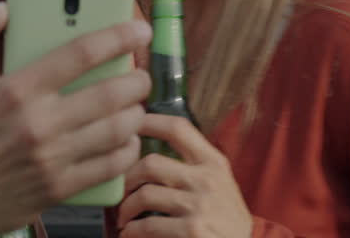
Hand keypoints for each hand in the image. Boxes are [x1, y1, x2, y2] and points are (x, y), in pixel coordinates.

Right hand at [0, 2, 152, 236]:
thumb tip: (2, 8)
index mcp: (16, 90)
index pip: (81, 53)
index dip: (118, 37)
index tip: (138, 29)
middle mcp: (39, 123)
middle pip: (111, 92)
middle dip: (137, 78)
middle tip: (140, 72)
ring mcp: (51, 159)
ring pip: (117, 129)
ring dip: (136, 112)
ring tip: (134, 104)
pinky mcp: (58, 189)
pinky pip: (110, 166)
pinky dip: (127, 150)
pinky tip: (126, 139)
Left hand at [116, 115, 251, 237]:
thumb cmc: (227, 218)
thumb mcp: (220, 183)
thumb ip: (194, 167)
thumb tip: (150, 157)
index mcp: (213, 163)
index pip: (178, 129)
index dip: (150, 122)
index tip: (132, 126)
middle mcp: (206, 180)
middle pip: (151, 163)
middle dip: (128, 178)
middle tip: (122, 190)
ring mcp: (199, 206)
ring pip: (145, 195)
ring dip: (126, 208)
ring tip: (124, 216)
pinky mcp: (191, 231)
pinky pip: (148, 226)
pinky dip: (132, 231)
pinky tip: (131, 234)